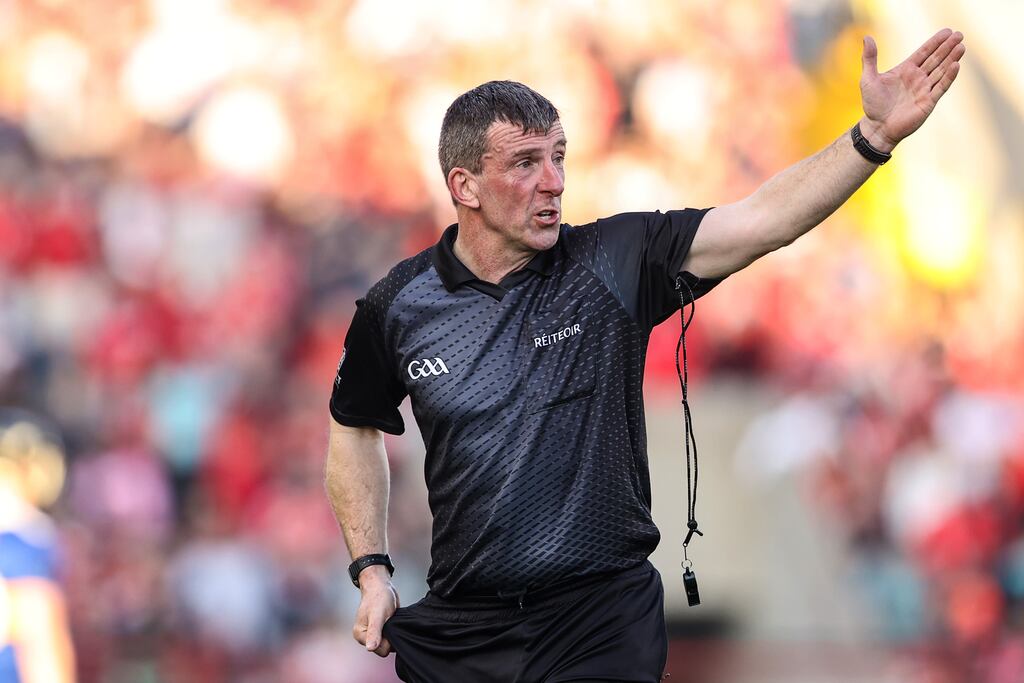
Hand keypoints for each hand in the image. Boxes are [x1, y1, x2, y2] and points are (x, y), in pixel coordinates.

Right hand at [352, 567, 399, 656]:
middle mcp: (365, 637)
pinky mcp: (380, 630)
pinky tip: (391, 620)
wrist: (380, 585)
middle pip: (384, 648)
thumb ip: (374, 632)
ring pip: (388, 643)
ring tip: (389, 619)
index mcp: (360, 635)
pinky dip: (393, 630)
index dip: (388, 640)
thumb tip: (370, 648)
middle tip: (388, 621)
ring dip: (392, 632)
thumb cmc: (378, 597)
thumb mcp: (378, 614)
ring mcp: (372, 634)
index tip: (387, 625)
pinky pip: (390, 637)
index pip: (380, 650)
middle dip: (389, 636)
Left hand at [859, 29, 964, 150]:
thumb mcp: (868, 78)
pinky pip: (940, 87)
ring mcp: (924, 89)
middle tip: (959, 34)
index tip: (947, 31)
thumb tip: (867, 37)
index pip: (924, 52)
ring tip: (961, 46)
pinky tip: (956, 65)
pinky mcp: (928, 102)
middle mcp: (918, 78)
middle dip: (947, 47)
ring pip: (941, 71)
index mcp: (906, 70)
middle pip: (936, 59)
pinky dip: (948, 77)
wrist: (877, 127)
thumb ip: (869, 58)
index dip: (935, 42)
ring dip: (951, 58)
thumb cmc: (873, 104)